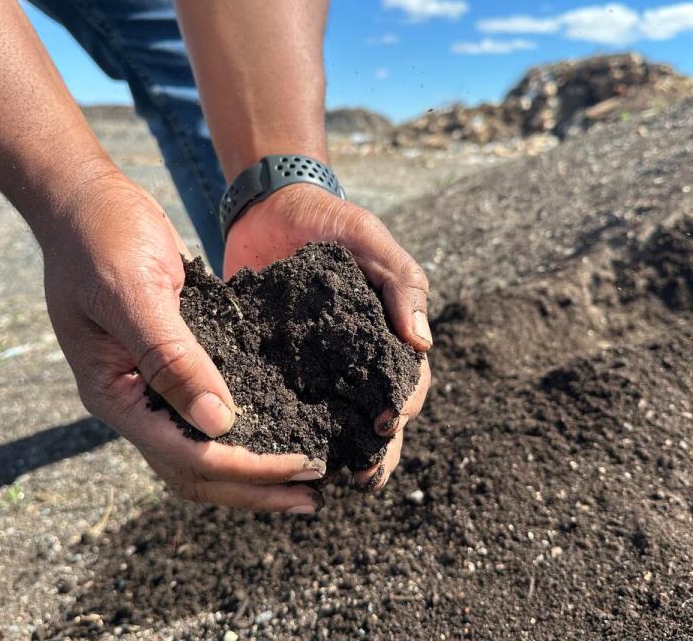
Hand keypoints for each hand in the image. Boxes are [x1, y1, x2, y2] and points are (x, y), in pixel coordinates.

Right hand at [39, 170, 324, 512]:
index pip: (188, 455)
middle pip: (196, 468)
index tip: (303, 465)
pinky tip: (283, 426)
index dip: (248, 468)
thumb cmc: (102, 236)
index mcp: (115, 393)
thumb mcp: (133, 293)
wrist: (85, 199)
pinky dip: (243, 427)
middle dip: (254, 486)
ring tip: (303, 480)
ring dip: (250, 468)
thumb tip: (220, 423)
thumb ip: (171, 358)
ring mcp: (149, 384)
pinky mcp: (171, 360)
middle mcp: (132, 399)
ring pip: (202, 447)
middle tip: (314, 495)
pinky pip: (208, 409)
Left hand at [224, 183, 432, 490]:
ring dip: (340, 452)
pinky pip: (289, 405)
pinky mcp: (279, 367)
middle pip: (376, 413)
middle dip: (376, 448)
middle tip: (363, 476)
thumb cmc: (329, 220)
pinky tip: (282, 457)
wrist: (269, 208)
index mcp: (386, 333)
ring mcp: (318, 366)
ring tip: (331, 484)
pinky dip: (292, 432)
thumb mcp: (368, 238)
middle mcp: (356, 357)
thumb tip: (423, 341)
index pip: (408, 378)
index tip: (389, 424)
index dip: (404, 404)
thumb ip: (400, 280)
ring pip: (337, 420)